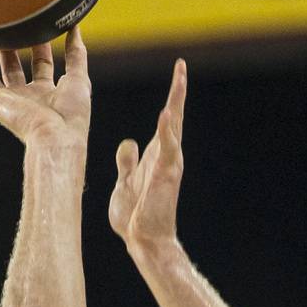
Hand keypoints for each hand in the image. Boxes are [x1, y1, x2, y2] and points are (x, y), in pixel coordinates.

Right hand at [0, 28, 90, 147]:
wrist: (56, 136)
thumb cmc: (71, 114)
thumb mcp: (79, 78)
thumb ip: (76, 54)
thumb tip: (75, 27)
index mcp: (48, 94)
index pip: (41, 64)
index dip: (39, 45)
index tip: (37, 23)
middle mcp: (26, 97)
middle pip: (14, 66)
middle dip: (11, 45)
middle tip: (8, 20)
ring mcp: (9, 100)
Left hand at [109, 58, 185, 249]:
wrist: (143, 240)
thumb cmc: (135, 216)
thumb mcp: (125, 182)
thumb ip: (127, 162)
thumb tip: (128, 143)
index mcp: (155, 155)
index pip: (165, 120)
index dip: (171, 98)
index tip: (177, 72)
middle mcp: (165, 156)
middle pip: (173, 117)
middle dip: (178, 91)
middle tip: (182, 66)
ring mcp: (167, 164)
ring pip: (173, 127)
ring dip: (176, 102)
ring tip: (180, 78)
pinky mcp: (166, 176)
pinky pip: (167, 150)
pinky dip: (167, 132)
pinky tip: (166, 114)